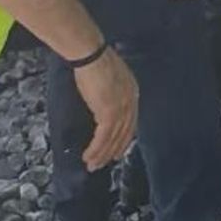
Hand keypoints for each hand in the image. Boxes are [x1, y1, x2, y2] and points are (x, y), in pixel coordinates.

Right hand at [74, 48, 138, 171]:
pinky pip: (103, 137)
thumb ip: (111, 92)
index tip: (115, 151)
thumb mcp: (109, 79)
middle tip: (102, 164)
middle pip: (124, 133)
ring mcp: (121, 107)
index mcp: (132, 92)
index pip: (130, 122)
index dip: (123, 138)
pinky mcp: (109, 112)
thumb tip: (104, 103)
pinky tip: (88, 156)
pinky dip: (96, 148)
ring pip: (113, 138)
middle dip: (112, 150)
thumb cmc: (95, 62)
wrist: (91, 55)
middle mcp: (130, 101)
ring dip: (101, 154)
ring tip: (92, 165)